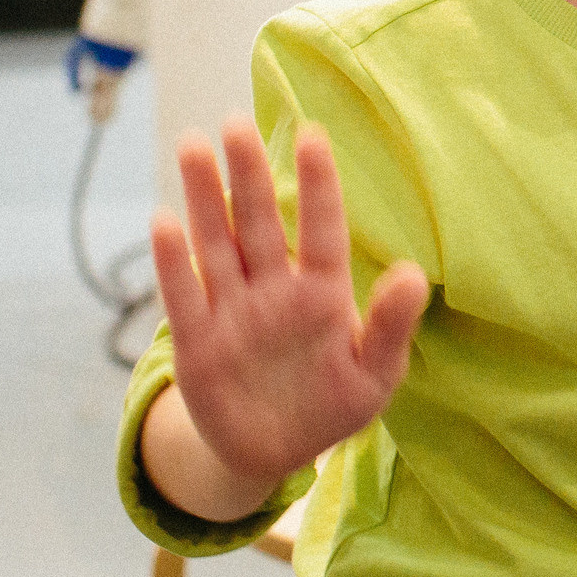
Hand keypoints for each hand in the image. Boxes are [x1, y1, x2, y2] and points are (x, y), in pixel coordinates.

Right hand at [149, 120, 427, 498]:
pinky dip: (173, 262)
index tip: (313, 134)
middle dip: (247, 174)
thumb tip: (412, 274)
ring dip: (203, 198)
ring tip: (193, 146)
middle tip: (235, 122)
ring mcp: (233, 313)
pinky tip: (164, 220)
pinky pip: (184, 296)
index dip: (317, 185)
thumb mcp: (374, 373)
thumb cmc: (332, 405)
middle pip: (258, 222)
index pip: (321, 228)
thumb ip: (390, 326)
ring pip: (217, 244)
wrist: (276, 454)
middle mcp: (274, 290)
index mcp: (322, 293)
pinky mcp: (197, 344)